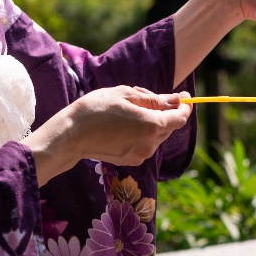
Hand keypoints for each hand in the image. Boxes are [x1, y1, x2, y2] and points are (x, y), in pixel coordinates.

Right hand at [22, 86, 192, 185]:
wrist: (70, 136)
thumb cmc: (96, 109)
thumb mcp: (125, 95)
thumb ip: (154, 99)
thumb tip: (176, 99)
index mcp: (152, 125)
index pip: (180, 117)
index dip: (184, 106)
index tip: (185, 96)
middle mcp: (151, 143)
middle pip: (169, 126)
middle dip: (164, 111)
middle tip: (145, 97)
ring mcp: (142, 155)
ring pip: (157, 135)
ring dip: (151, 122)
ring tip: (128, 109)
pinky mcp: (132, 161)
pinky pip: (145, 143)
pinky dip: (142, 132)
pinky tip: (123, 124)